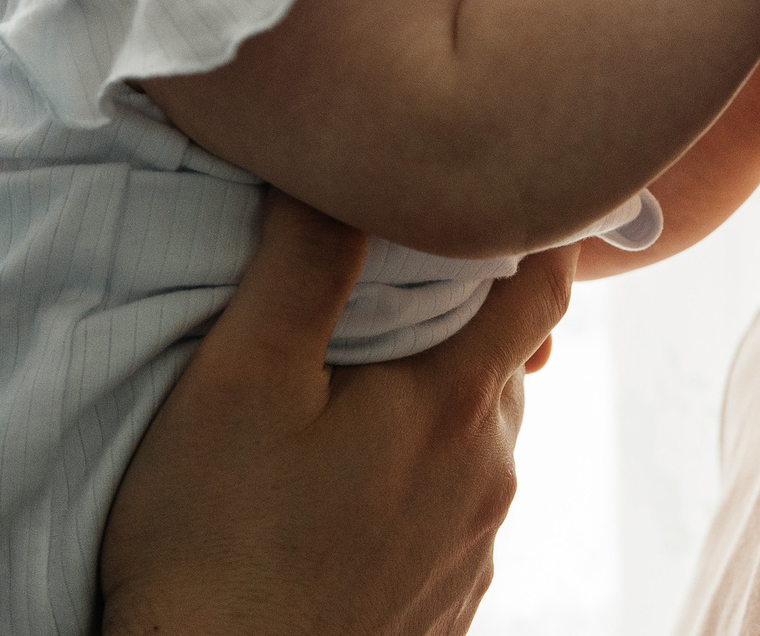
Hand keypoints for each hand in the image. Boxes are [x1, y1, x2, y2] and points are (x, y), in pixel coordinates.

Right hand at [100, 193, 575, 635]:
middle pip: (504, 360)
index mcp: (457, 406)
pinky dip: (416, 475)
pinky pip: (450, 509)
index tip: (505, 192)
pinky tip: (342, 482)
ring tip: (351, 382)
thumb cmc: (214, 541)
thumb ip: (304, 263)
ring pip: (475, 436)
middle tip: (391, 276)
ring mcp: (471, 551)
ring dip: (433, 397)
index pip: (545, 291)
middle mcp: (488, 477)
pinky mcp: (442, 606)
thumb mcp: (242, 377)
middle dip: (463, 311)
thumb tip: (344, 167)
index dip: (538, 232)